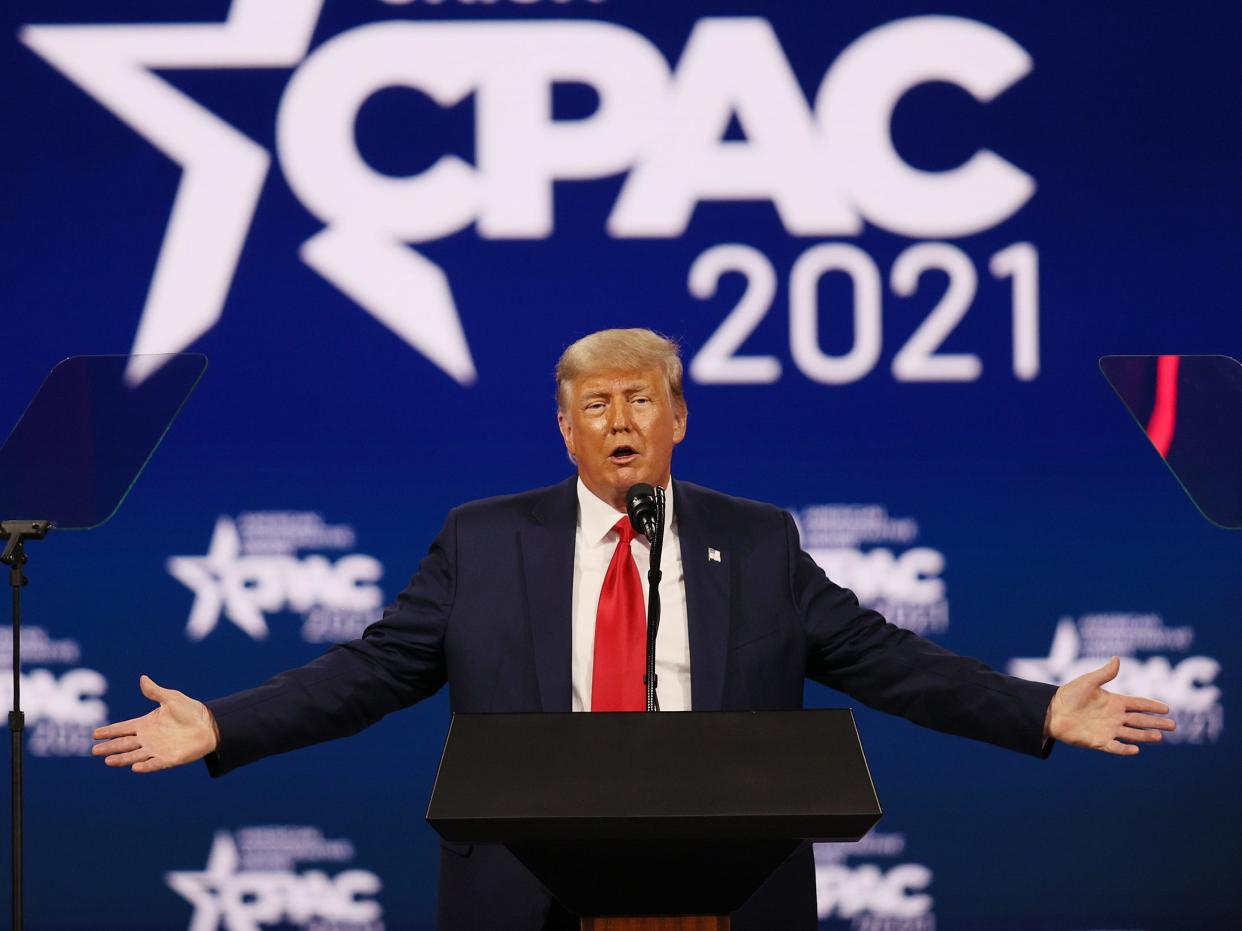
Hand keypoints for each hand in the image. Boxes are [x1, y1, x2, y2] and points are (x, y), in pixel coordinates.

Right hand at [92, 675, 219, 772]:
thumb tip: (142, 678)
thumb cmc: (191, 711)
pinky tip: (135, 768)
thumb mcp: (171, 699)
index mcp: (146, 724)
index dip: (109, 731)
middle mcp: (147, 739)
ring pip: (134, 756)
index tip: (94, 734)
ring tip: (108, 760)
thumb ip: (155, 692)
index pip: (123, 728)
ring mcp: (156, 750)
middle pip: (124, 744)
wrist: (210, 724)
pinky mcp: (168, 759)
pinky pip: (154, 764)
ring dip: (122, 759)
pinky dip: (145, 766)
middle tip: (94, 750)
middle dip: (110, 747)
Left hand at [1044, 656, 1174, 754]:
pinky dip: (1125, 749)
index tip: (1167, 708)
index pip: (1138, 704)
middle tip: (1173, 726)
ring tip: (1160, 737)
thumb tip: (1117, 658)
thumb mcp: (1087, 682)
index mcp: (1114, 701)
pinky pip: (1115, 747)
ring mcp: (1108, 730)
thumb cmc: (1068, 695)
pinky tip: (1136, 750)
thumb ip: (1104, 674)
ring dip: (1145, 736)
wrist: (1051, 711)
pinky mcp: (1098, 741)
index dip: (1152, 706)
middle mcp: (1114, 717)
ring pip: (1132, 734)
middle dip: (1156, 723)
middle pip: (1140, 720)